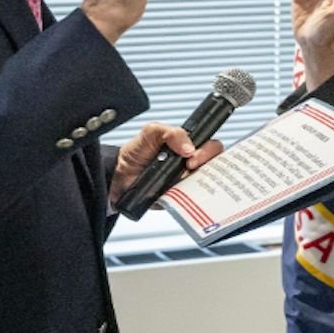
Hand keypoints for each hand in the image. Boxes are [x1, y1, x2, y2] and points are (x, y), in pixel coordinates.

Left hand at [109, 122, 223, 204]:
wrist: (118, 178)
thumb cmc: (135, 153)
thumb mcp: (151, 132)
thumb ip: (171, 132)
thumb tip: (189, 147)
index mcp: (188, 146)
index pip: (212, 145)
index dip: (209, 150)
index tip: (193, 155)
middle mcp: (192, 164)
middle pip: (216, 164)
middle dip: (206, 164)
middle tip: (189, 166)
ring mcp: (187, 182)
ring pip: (208, 183)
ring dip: (199, 182)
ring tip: (182, 181)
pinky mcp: (181, 198)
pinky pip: (195, 200)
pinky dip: (192, 198)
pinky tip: (183, 194)